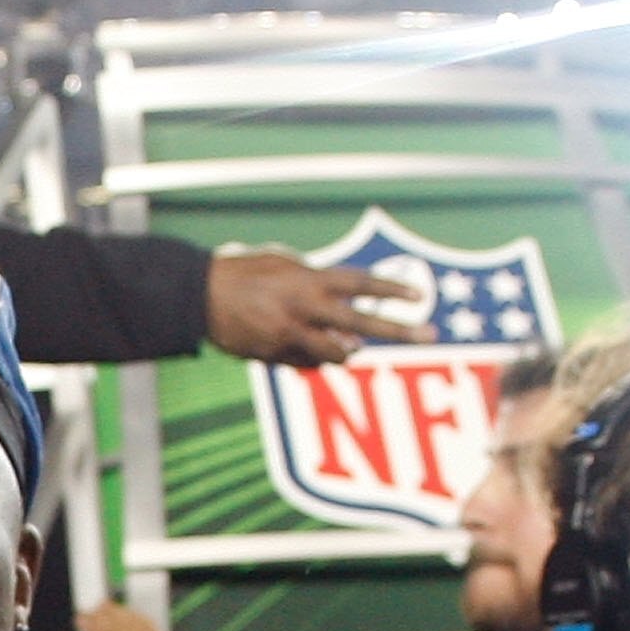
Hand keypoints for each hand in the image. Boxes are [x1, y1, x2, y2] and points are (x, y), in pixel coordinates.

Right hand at [78, 600, 197, 630]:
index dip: (93, 630)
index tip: (80, 621)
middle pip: (119, 629)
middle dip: (101, 617)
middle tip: (85, 608)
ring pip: (133, 623)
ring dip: (117, 612)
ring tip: (102, 603)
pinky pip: (147, 625)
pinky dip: (135, 616)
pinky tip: (126, 611)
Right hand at [205, 248, 430, 367]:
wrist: (199, 295)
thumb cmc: (245, 273)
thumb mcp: (286, 267)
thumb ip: (317, 286)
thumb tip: (344, 313)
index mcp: (309, 280)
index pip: (361, 284)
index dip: (392, 289)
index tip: (419, 296)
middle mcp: (304, 309)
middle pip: (362, 323)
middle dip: (399, 330)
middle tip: (430, 335)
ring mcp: (290, 335)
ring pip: (335, 354)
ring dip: (346, 352)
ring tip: (350, 349)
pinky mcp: (273, 355)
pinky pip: (304, 363)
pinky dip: (310, 357)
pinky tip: (301, 348)